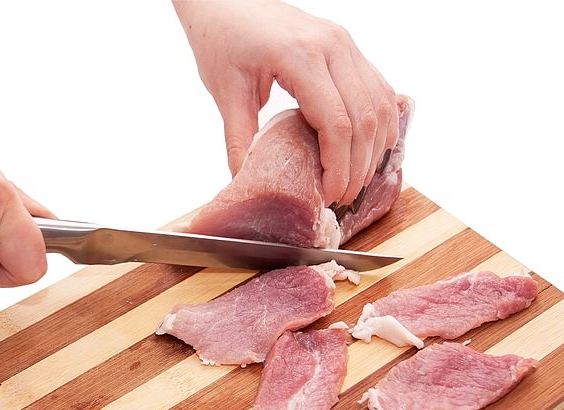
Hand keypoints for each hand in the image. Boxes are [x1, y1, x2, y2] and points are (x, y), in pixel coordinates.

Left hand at [174, 0, 398, 204]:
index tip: (329, 193)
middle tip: (343, 197)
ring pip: (380, 103)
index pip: (337, 122)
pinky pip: (377, 88)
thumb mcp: (225, 93)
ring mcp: (345, 44)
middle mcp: (334, 46)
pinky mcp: (347, 47)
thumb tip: (245, 181)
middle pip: (365, 117)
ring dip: (374, 146)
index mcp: (302, 57)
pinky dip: (379, 122)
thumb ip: (239, 139)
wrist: (227, 1)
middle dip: (358, 165)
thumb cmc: (223, 39)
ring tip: (357, 179)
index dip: (338, 165)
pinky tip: (369, 148)